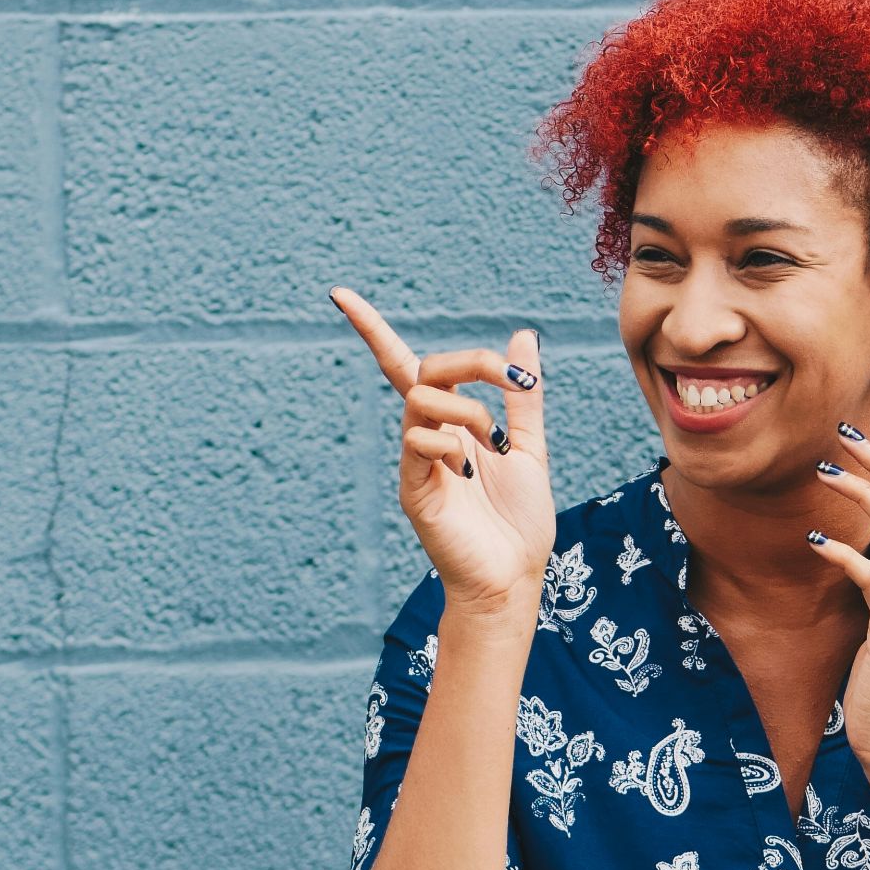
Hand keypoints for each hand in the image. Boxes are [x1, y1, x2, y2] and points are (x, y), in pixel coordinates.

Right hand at [330, 286, 556, 613]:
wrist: (515, 576)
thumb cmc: (519, 520)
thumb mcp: (531, 445)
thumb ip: (523, 394)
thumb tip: (523, 336)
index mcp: (451, 424)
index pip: (405, 366)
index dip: (372, 329)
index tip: (338, 293)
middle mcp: (427, 437)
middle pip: (423, 370)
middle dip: (472, 362)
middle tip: (513, 381)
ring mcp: (415, 462)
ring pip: (421, 400)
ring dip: (470, 410)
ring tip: (496, 446)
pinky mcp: (412, 490)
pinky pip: (418, 442)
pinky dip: (450, 444)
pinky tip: (471, 473)